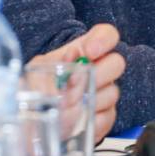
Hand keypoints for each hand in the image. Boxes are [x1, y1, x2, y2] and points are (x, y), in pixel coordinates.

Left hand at [33, 24, 124, 139]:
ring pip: (112, 93)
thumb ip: (53, 71)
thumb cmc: (38, 87)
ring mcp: (105, 93)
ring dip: (88, 101)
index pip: (106, 35)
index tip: (89, 52)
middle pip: (117, 62)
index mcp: (83, 51)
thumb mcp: (38, 72)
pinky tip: (74, 120)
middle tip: (77, 83)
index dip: (103, 40)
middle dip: (99, 74)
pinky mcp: (106, 115)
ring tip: (65, 107)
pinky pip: (107, 117)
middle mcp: (99, 69)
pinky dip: (89, 120)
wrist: (37, 116)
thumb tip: (70, 78)